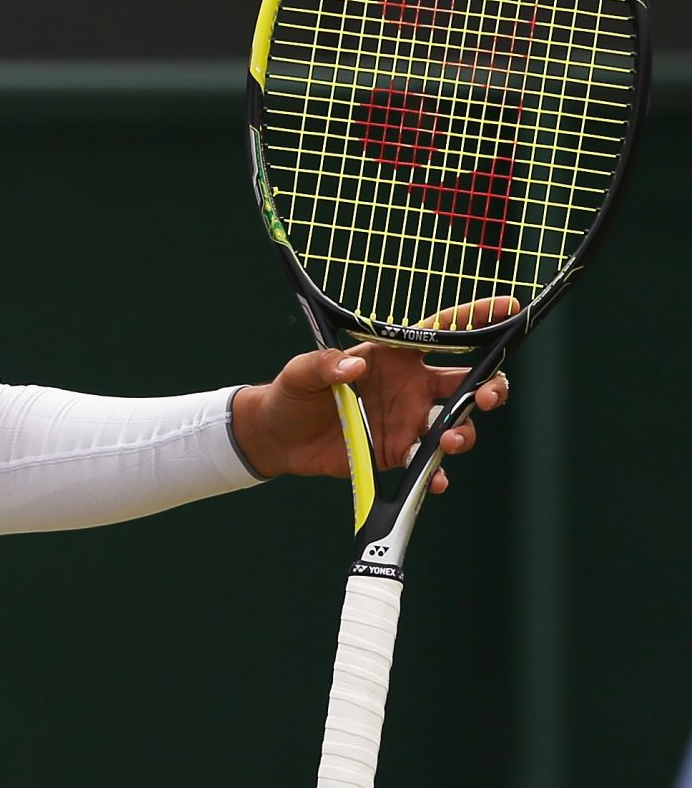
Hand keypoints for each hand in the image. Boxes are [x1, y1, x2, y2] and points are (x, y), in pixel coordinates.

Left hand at [232, 298, 515, 492]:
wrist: (279, 438)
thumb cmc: (292, 392)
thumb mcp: (300, 371)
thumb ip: (324, 364)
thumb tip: (353, 365)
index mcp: (394, 356)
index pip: (442, 332)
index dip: (476, 318)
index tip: (508, 308)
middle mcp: (412, 387)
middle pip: (468, 383)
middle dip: (491, 387)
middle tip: (488, 395)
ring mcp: (409, 422)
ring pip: (457, 426)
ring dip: (464, 434)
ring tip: (447, 442)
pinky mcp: (398, 454)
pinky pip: (429, 465)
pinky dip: (437, 474)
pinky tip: (435, 479)